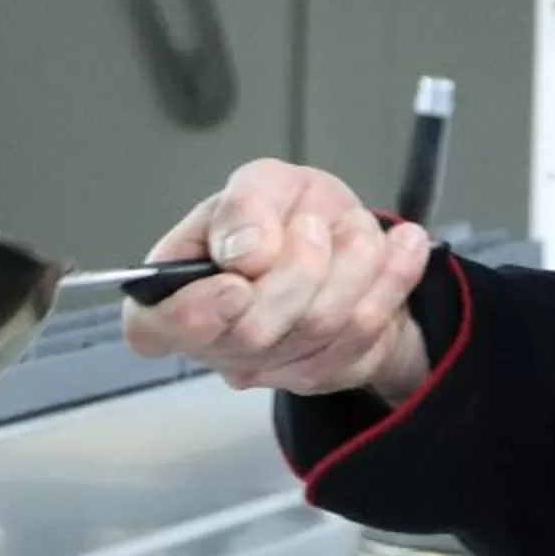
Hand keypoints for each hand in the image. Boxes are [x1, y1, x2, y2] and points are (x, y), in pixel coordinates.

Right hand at [123, 159, 435, 401]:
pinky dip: (393, 275)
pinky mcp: (324, 372)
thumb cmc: (287, 215)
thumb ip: (243, 204)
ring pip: (319, 326)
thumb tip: (244, 249)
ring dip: (353, 261)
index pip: (151, 329)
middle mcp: (215, 339)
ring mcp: (270, 366)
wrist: (347, 242)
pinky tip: (403, 246)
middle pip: (251, 331)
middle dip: (300, 266)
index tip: (236, 285)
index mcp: (176, 290)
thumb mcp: (263, 183)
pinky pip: (367, 330)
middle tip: (314, 227)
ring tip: (356, 229)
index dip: (191, 315)